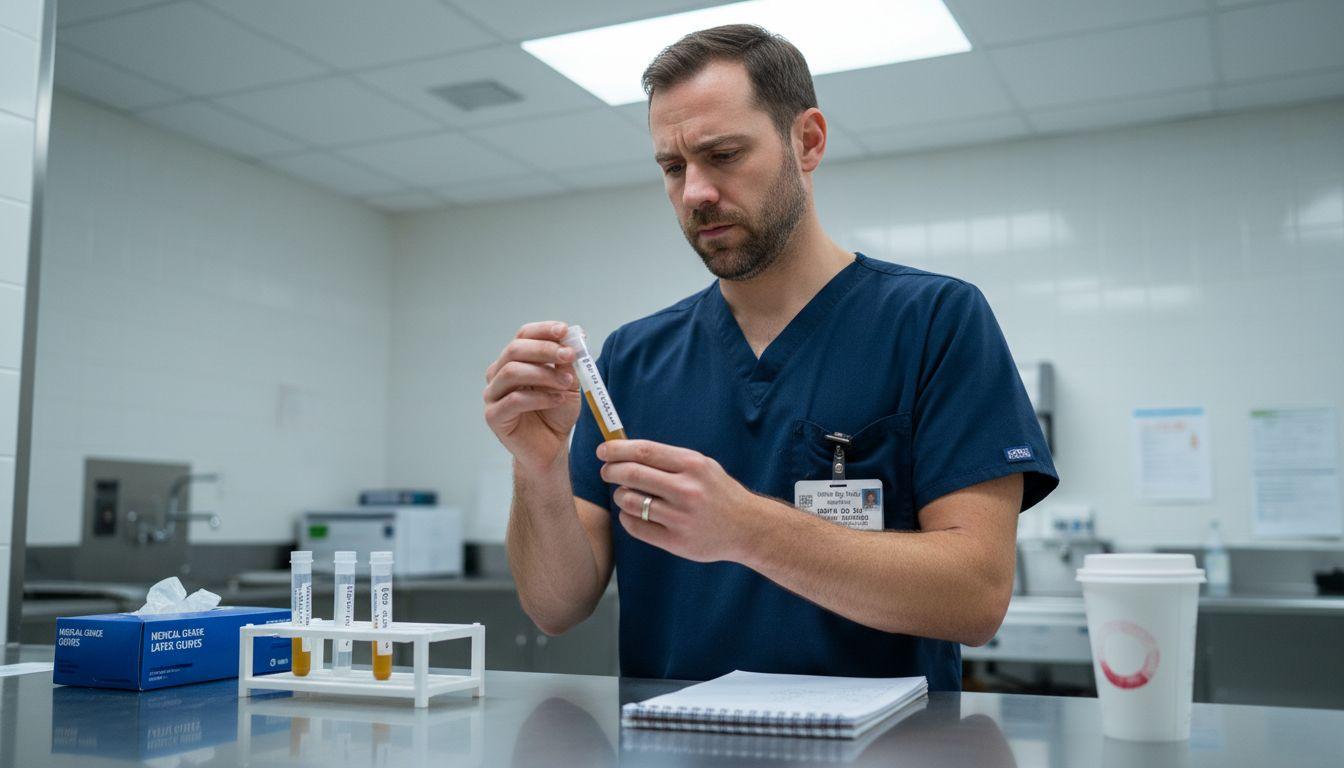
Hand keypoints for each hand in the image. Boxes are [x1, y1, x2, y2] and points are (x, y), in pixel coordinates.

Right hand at [484, 321, 581, 471]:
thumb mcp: (568, 383)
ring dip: (544, 374)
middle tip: (570, 355)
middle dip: (545, 349)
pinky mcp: (494, 416)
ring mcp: (493, 394)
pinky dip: (539, 397)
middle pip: (515, 350)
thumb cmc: (556, 413)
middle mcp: (498, 373)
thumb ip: (566, 363)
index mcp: (514, 360)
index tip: (565, 330)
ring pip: (512, 372)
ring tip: (566, 382)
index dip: (543, 330)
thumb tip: (571, 340)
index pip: (523, 335)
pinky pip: (514, 400)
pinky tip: (557, 400)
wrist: (551, 447)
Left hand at [598, 439, 766, 562]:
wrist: (747, 528)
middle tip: (606, 472)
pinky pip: (635, 526)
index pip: (643, 451)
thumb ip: (669, 459)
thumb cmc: (718, 493)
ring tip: (625, 494)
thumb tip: (626, 450)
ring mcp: (680, 517)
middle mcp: (686, 489)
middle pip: (631, 474)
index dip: (617, 449)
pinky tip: (633, 513)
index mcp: (692, 465)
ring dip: (619, 495)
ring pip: (629, 501)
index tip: (603, 450)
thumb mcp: (702, 466)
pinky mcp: (675, 541)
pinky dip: (626, 517)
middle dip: (610, 471)